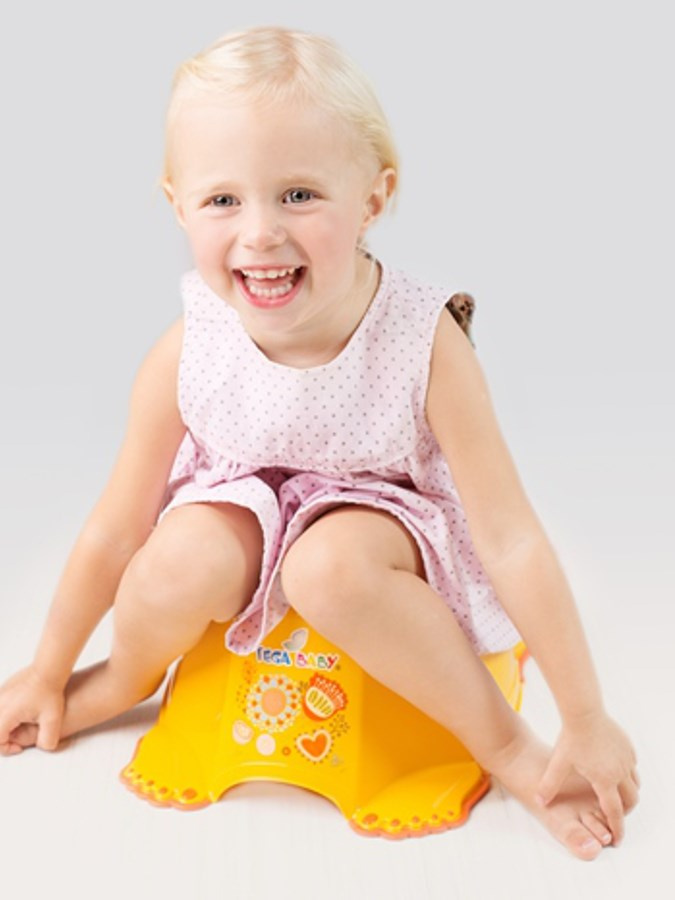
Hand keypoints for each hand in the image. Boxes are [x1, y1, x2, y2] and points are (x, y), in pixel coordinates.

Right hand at [0, 665, 64, 754]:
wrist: (50, 669)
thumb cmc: (50, 691)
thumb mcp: (53, 719)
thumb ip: (48, 738)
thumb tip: (45, 747)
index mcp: (7, 714)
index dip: (7, 748)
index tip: (19, 747)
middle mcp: (0, 704)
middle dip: (2, 738)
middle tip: (15, 740)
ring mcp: (0, 695)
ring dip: (3, 726)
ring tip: (17, 726)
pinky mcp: (3, 689)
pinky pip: (0, 707)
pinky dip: (4, 715)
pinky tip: (19, 714)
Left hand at [536, 710, 639, 844]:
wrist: (583, 711)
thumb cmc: (571, 737)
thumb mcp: (558, 763)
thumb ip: (549, 785)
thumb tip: (539, 801)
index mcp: (604, 780)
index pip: (614, 812)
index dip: (617, 828)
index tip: (617, 840)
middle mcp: (620, 771)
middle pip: (630, 801)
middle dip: (624, 812)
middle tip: (615, 816)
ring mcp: (626, 759)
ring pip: (635, 784)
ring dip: (628, 793)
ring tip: (616, 795)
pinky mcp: (628, 747)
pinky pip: (632, 767)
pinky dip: (627, 775)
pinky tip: (615, 771)